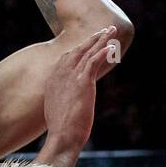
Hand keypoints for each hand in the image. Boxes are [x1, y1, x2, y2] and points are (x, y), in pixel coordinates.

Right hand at [36, 27, 117, 164]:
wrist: (61, 136)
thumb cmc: (60, 129)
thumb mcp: (57, 109)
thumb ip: (62, 99)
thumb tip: (67, 103)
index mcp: (53, 80)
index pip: (67, 58)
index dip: (80, 48)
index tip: (89, 43)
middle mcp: (60, 74)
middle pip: (78, 50)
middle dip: (91, 38)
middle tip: (103, 30)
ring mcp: (71, 77)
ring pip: (87, 52)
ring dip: (101, 39)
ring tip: (112, 31)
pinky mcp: (82, 82)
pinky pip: (94, 61)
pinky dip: (103, 51)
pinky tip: (111, 46)